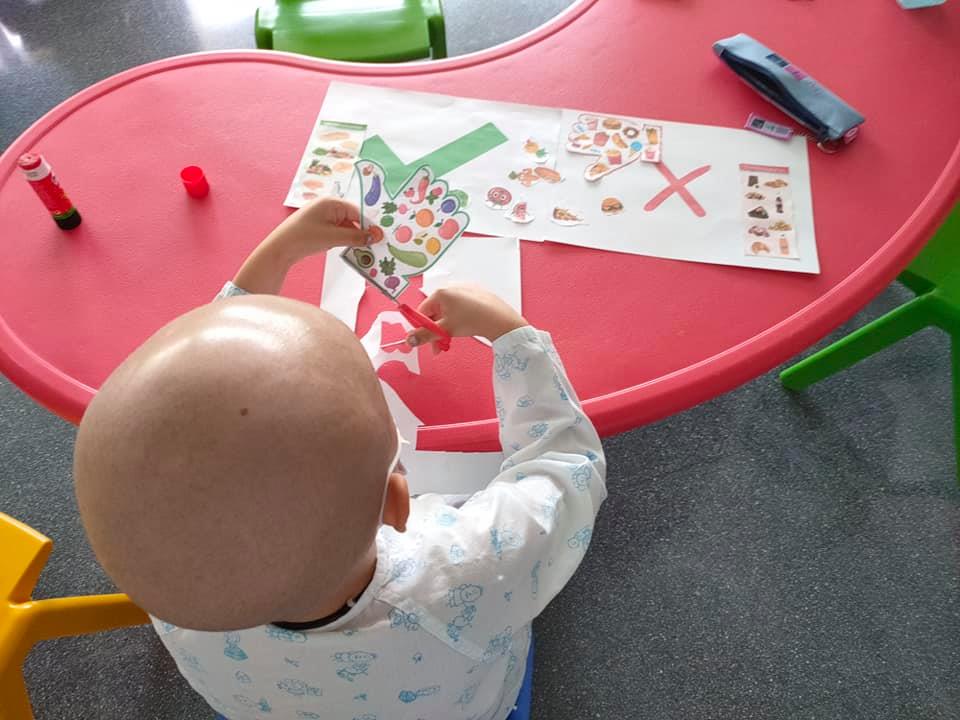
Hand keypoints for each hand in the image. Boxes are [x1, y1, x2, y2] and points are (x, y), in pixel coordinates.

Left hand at [265, 198, 368, 261]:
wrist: (280, 248)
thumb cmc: (305, 237)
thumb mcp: (333, 237)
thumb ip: (356, 236)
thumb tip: (375, 236)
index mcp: (331, 202)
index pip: (357, 211)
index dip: (369, 225)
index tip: (380, 238)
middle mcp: (328, 206)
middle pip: (353, 218)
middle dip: (362, 231)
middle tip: (375, 245)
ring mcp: (323, 216)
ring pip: (346, 226)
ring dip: (354, 237)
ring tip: (364, 249)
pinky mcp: (320, 226)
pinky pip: (338, 231)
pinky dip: (344, 239)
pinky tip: (351, 249)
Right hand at [407, 285, 527, 349]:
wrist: (500, 319)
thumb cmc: (472, 320)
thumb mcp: (445, 330)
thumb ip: (425, 335)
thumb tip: (408, 340)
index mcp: (441, 293)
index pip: (422, 311)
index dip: (422, 328)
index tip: (424, 341)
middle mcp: (451, 288)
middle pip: (435, 312)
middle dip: (435, 331)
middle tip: (439, 347)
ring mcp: (464, 290)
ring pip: (447, 312)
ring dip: (445, 329)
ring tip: (451, 341)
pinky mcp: (475, 295)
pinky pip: (459, 308)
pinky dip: (457, 320)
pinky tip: (463, 329)